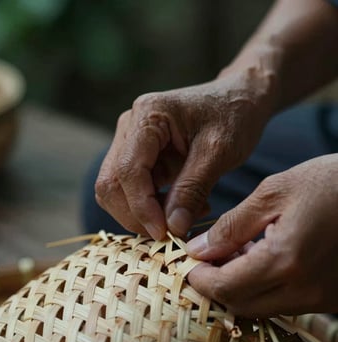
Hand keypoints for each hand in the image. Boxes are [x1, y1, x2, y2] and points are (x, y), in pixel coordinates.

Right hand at [95, 68, 275, 238]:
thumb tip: (172, 228)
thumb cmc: (233, 117)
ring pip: (116, 190)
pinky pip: (133, 190)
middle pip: (111, 183)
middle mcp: (130, 127)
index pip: (128, 170)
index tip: (164, 233)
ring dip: (141, 214)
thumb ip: (192, 190)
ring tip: (181, 217)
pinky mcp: (141, 157)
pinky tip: (181, 208)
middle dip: (135, 215)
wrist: (238, 100)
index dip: (141, 207)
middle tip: (168, 234)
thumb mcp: (218, 153)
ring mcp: (132, 142)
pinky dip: (151, 207)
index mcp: (147, 116)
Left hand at [187, 154, 337, 316]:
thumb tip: (199, 249)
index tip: (188, 262)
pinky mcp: (330, 297)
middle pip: (240, 304)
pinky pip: (283, 302)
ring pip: (260, 306)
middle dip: (214, 284)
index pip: (225, 288)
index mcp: (286, 260)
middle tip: (206, 257)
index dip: (199, 279)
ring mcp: (321, 298)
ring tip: (233, 251)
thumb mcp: (272, 193)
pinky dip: (261, 286)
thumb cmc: (328, 183)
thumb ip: (231, 226)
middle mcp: (305, 289)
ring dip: (237, 285)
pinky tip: (259, 256)